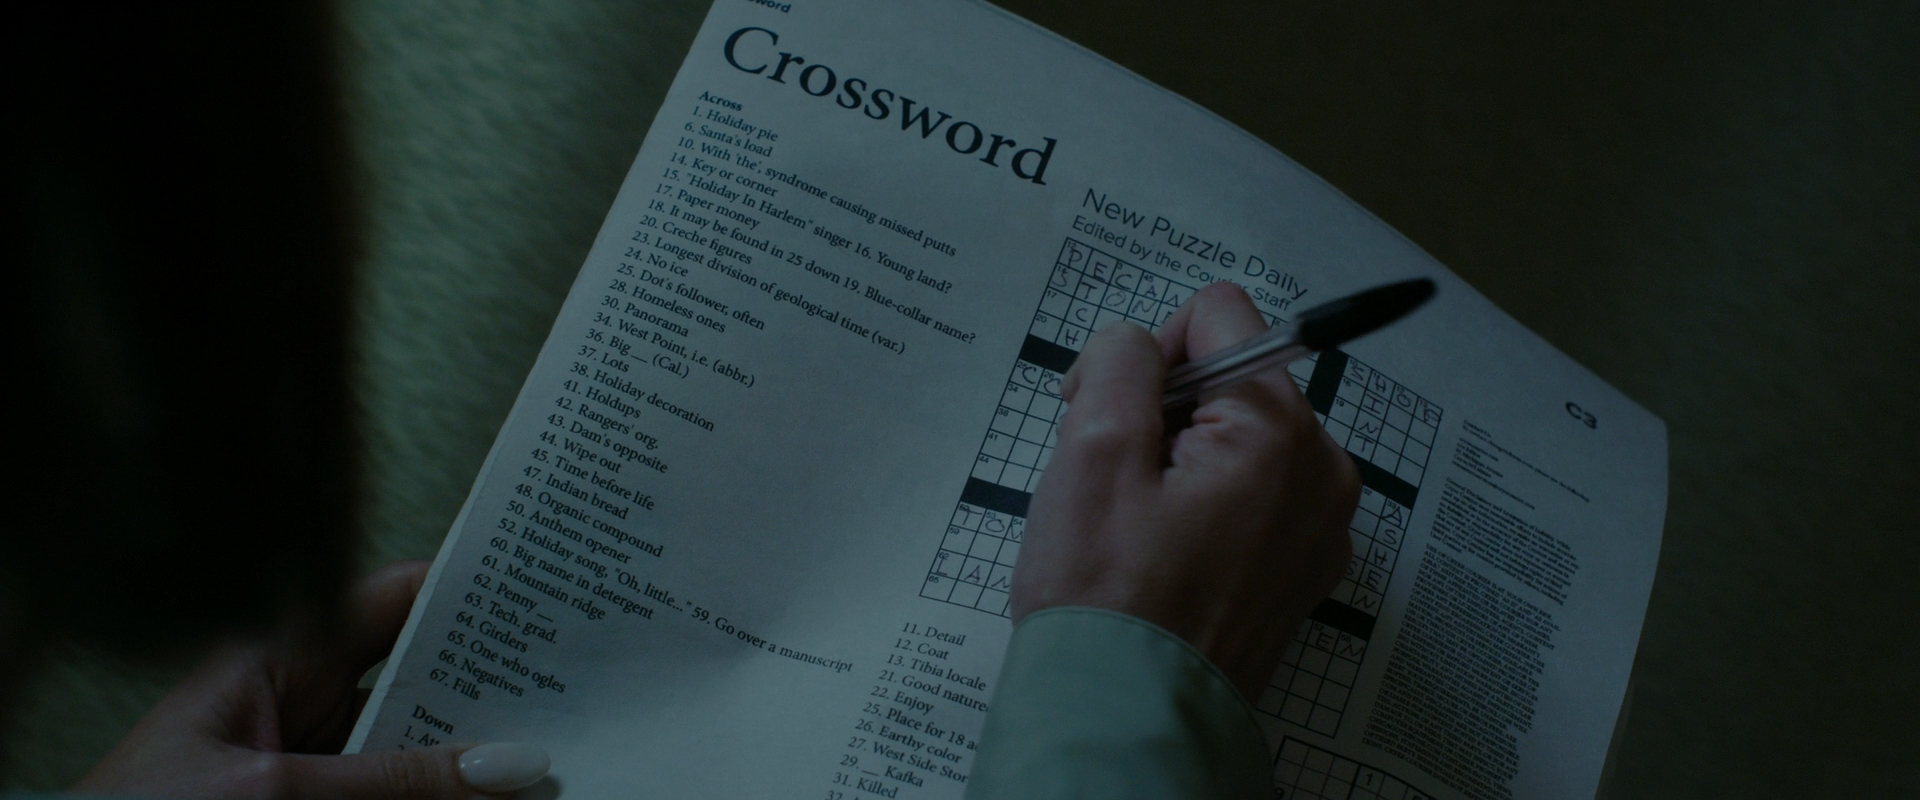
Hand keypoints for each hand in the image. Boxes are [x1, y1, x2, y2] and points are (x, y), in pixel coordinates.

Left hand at [74, 560, 549, 798]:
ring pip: (420, 745)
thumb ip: (395, 781)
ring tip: (554, 754)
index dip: (474, 590)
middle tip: (577, 688)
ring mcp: (311, 761)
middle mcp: (301, 700)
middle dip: (497, 684)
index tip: (552, 591)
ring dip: (478, 753)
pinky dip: (446, 795)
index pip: (397, 599)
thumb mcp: (275, 793)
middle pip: (424, 677)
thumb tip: (507, 765)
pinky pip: (398, 791)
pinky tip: (498, 796)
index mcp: (278, 654)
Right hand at [1012, 283, 1359, 699]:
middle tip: (1110, 479)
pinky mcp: (1301, 570)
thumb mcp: (1092, 449)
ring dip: (1179, 460)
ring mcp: (1320, 527)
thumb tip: (1138, 344)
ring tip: (1134, 524)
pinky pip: (1252, 498)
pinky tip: (1161, 554)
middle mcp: (1322, 471)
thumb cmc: (1106, 595)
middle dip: (1164, 410)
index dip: (1149, 352)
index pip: (1221, 315)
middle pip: (1233, 379)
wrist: (1128, 719)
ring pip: (1238, 439)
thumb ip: (1118, 361)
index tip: (1106, 413)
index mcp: (1280, 430)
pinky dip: (1203, 506)